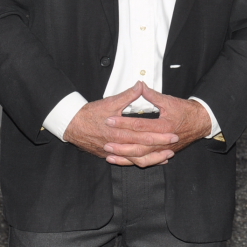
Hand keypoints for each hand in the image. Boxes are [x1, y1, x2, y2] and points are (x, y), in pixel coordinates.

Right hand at [63, 82, 178, 164]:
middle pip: (143, 149)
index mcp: (120, 131)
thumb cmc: (91, 113)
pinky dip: (139, 162)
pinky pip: (127, 162)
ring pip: (136, 160)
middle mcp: (118, 144)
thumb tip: (140, 84)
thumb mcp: (111, 102)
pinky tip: (149, 161)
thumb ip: (128, 95)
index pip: (144, 134)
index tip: (173, 133)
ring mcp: (114, 152)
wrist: (73, 125)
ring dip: (152, 159)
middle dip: (160, 147)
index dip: (160, 135)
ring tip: (165, 158)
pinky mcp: (109, 155)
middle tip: (174, 145)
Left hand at [101, 84, 211, 166]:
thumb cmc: (186, 111)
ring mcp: (162, 150)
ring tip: (110, 154)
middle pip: (138, 145)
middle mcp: (162, 141)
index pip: (139, 125)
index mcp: (163, 126)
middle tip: (106, 141)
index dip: (123, 123)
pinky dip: (133, 162)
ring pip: (141, 157)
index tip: (109, 120)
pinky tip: (121, 160)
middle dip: (120, 144)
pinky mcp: (162, 153)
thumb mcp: (169, 101)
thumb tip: (140, 85)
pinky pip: (146, 161)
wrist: (201, 123)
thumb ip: (152, 95)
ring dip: (125, 156)